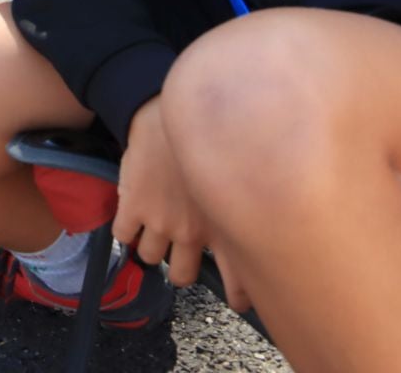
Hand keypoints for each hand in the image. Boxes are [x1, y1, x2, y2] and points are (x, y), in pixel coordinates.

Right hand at [112, 96, 251, 312]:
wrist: (163, 104)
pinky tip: (130, 217)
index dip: (238, 293)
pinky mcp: (132, 206)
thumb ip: (255, 198)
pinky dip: (125, 231)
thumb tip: (277, 215)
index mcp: (224, 222)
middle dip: (182, 268)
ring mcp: (160, 221)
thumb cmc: (209, 129)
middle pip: (182, 275)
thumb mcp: (241, 167)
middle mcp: (193, 230)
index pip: (237, 278)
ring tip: (155, 230)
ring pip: (149, 257)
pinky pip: (122, 235)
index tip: (239, 296)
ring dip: (152, 247)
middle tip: (182, 253)